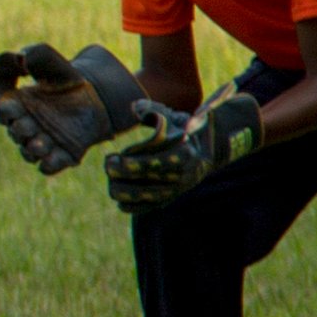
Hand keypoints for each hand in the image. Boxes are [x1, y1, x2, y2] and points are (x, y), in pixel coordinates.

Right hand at [0, 40, 156, 175]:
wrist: (97, 96)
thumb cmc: (67, 77)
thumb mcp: (52, 60)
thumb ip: (35, 54)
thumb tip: (22, 58)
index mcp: (18, 104)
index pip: (2, 111)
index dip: (4, 109)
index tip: (13, 102)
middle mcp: (27, 125)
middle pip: (14, 133)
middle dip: (20, 129)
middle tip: (31, 123)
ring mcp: (43, 142)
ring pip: (28, 153)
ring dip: (32, 149)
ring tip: (43, 143)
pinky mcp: (62, 155)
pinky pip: (48, 168)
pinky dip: (48, 165)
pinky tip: (54, 156)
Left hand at [103, 83, 263, 209]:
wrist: (208, 148)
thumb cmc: (184, 127)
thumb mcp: (174, 116)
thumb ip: (153, 110)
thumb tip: (134, 108)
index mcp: (185, 154)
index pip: (157, 163)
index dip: (135, 164)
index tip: (117, 158)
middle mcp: (183, 175)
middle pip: (148, 182)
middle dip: (124, 176)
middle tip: (108, 164)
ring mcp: (177, 189)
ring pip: (146, 198)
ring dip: (124, 192)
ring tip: (110, 180)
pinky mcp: (171, 197)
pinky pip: (149, 208)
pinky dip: (132, 206)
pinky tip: (119, 199)